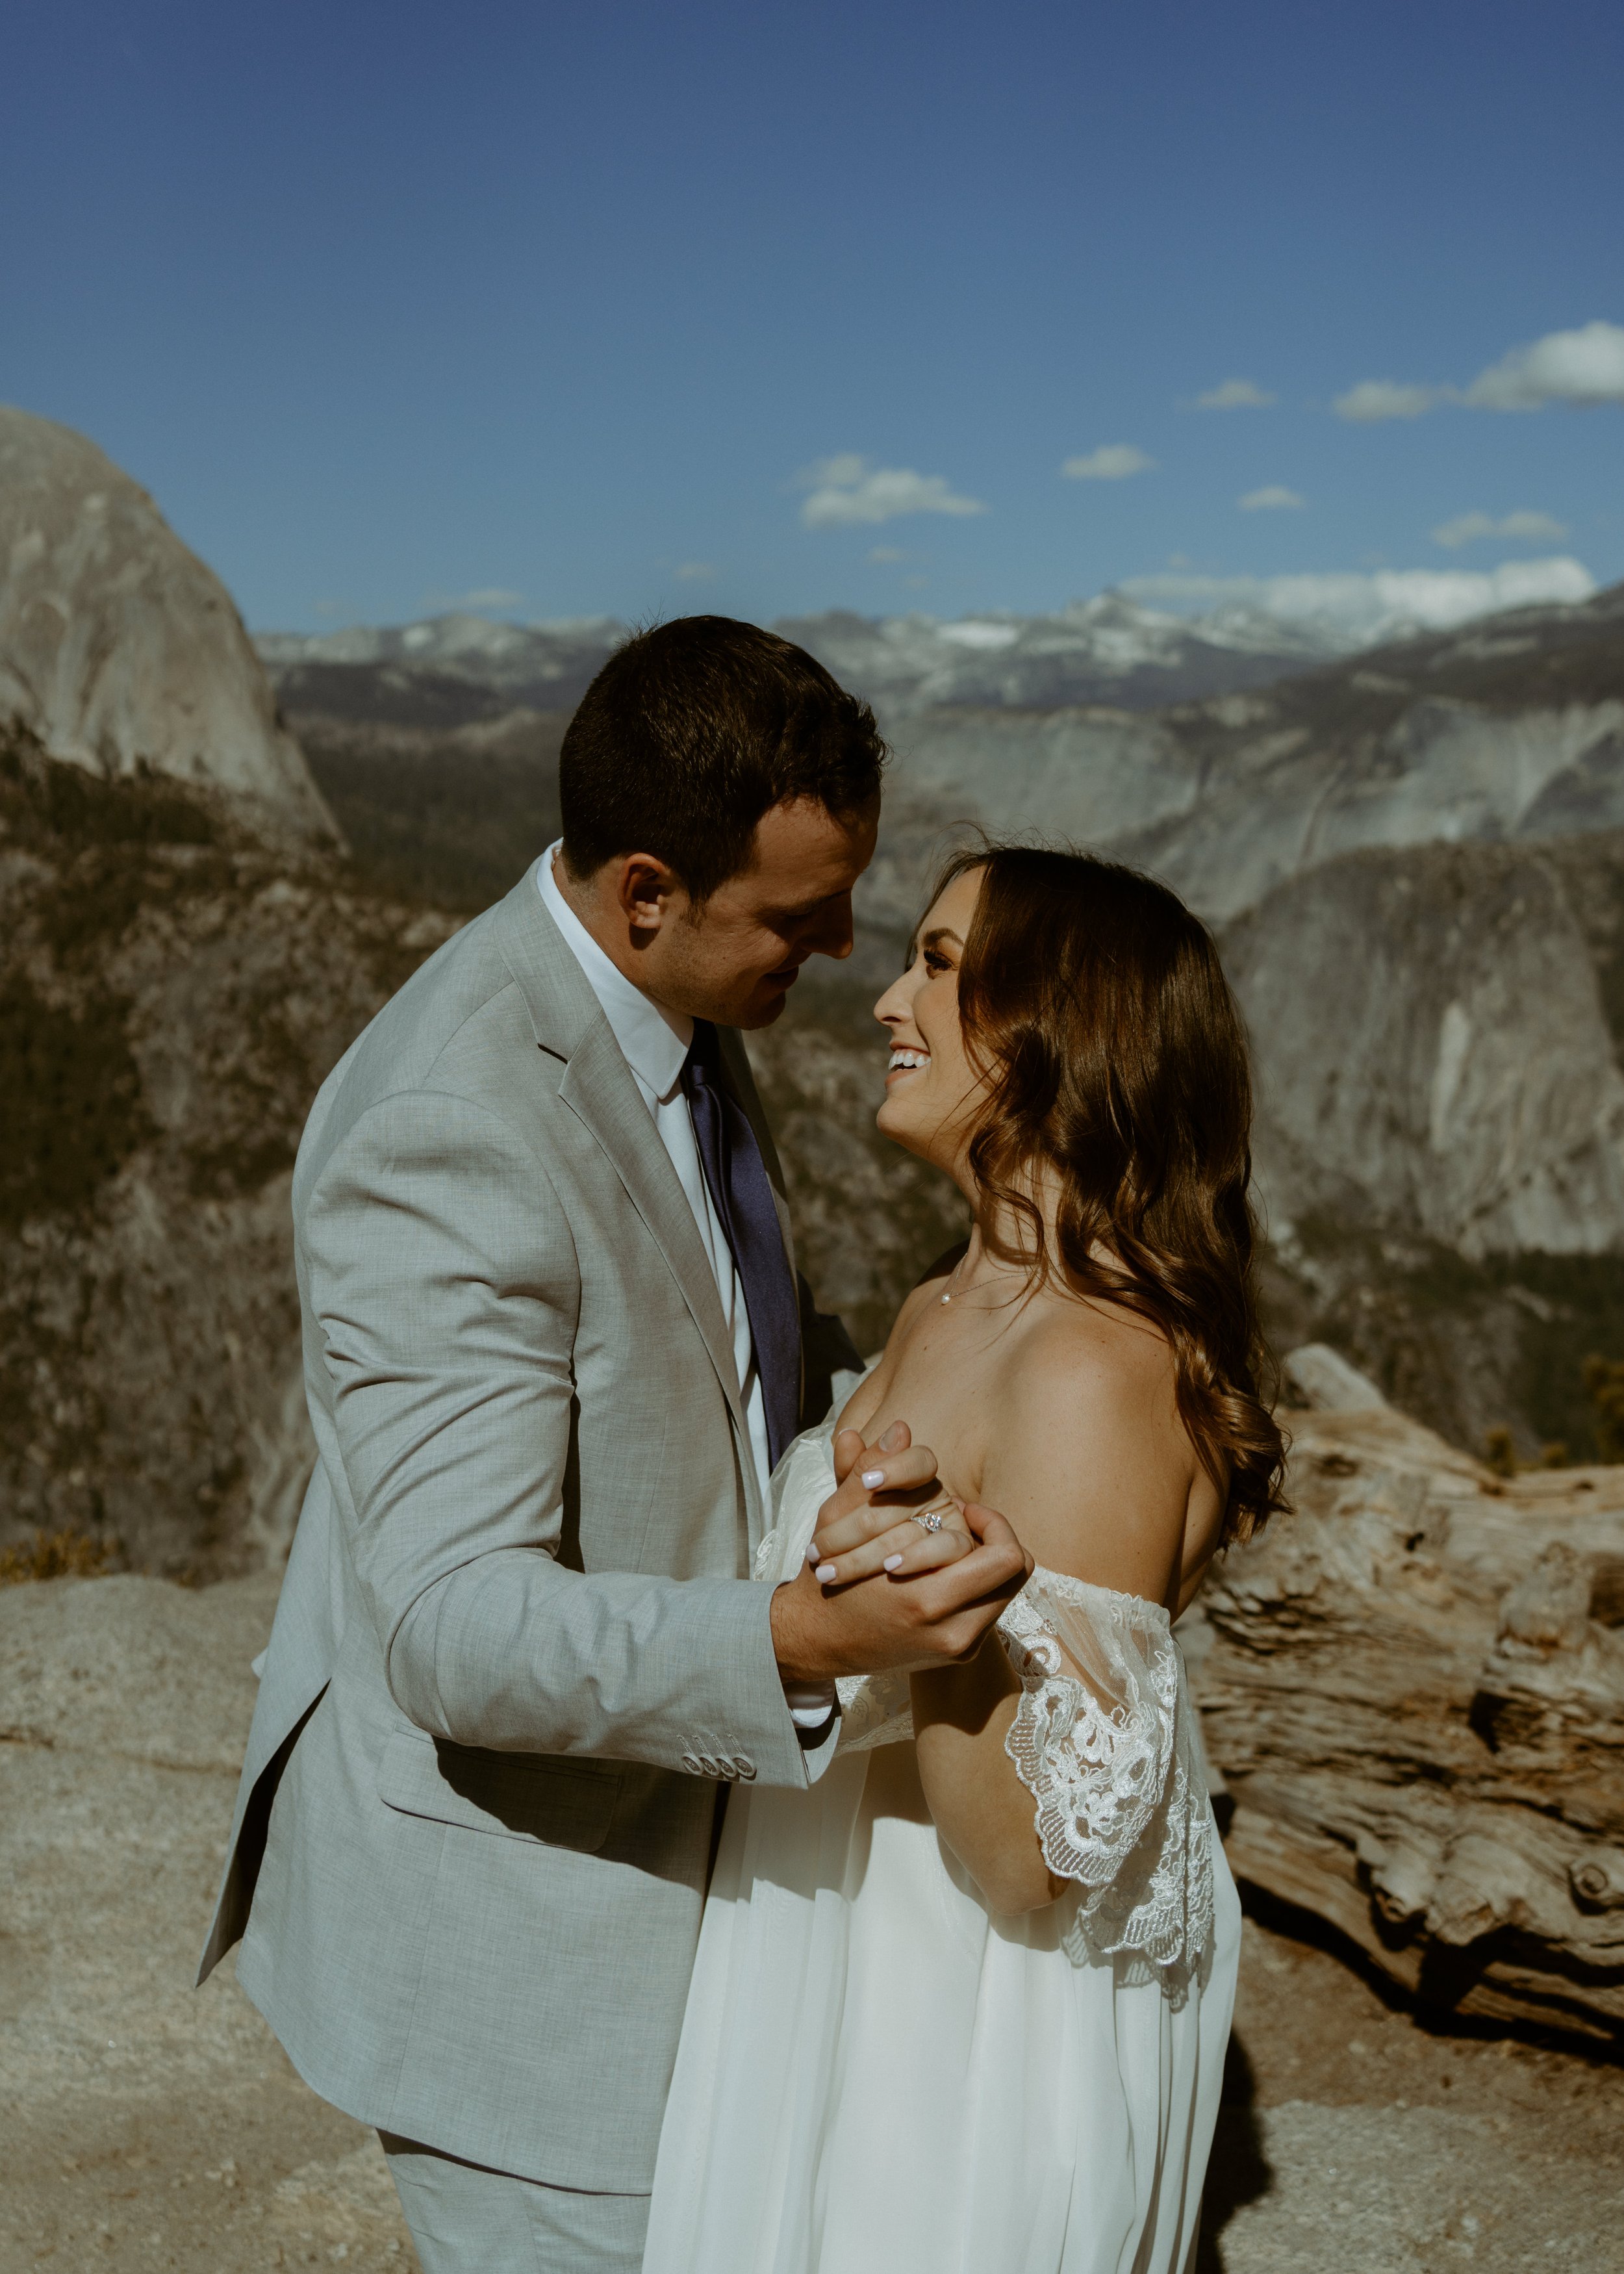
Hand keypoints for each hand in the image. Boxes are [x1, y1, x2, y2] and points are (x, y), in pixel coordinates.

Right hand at [769, 1420, 1032, 1684]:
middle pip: (1016, 1574)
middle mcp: (950, 1629)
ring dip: (989, 1563)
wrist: (818, 1638)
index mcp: (927, 1598)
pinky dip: (977, 1585)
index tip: (966, 1509)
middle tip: (970, 1523)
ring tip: (957, 1544)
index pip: (1007, 1557)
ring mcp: (957, 1645)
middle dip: (998, 1539)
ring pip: (1008, 1591)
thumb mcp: (838, 1518)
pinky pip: (990, 1609)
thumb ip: (869, 1471)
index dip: (994, 1523)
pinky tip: (948, 1568)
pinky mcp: (957, 1654)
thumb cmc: (830, 1572)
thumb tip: (900, 1429)